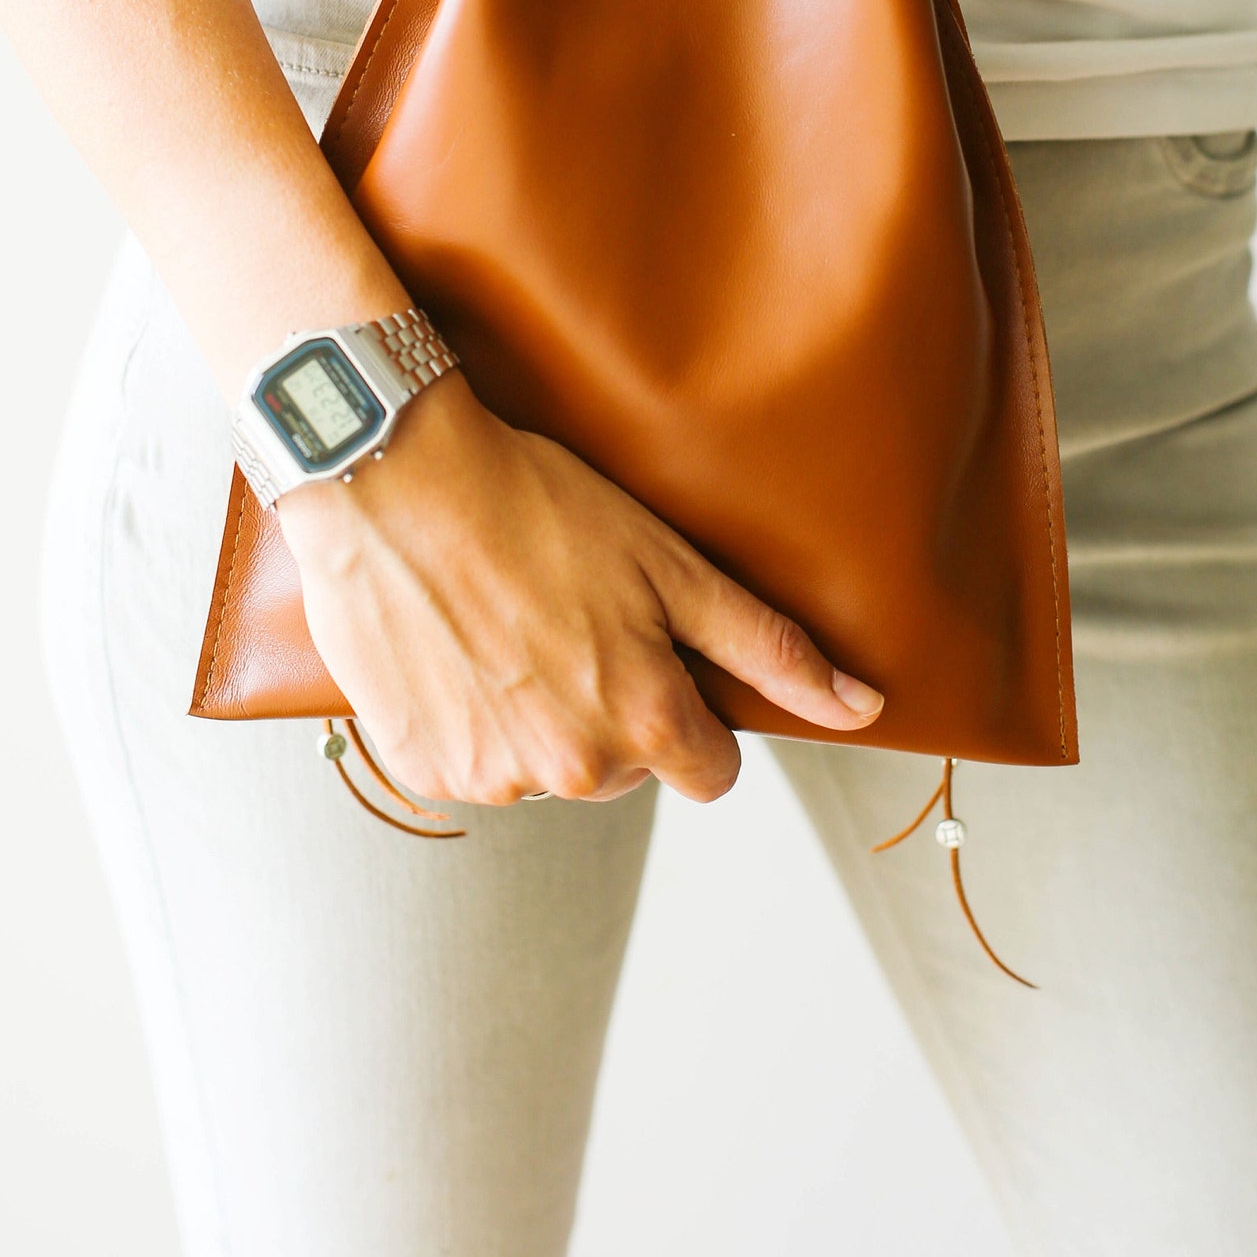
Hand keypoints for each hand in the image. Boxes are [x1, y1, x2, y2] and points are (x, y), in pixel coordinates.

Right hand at [278, 376, 882, 806]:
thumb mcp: (672, 565)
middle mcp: (570, 773)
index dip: (693, 707)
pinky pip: (470, 759)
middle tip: (575, 615)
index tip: (654, 648)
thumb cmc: (538, 506)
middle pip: (626, 768)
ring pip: (545, 766)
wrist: (394, 480)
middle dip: (614, 707)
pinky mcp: (420, 765)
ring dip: (539, 712)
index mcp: (644, 727)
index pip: (711, 771)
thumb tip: (863, 706)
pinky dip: (470, 714)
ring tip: (510, 618)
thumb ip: (769, 649)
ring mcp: (488, 776)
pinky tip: (458, 641)